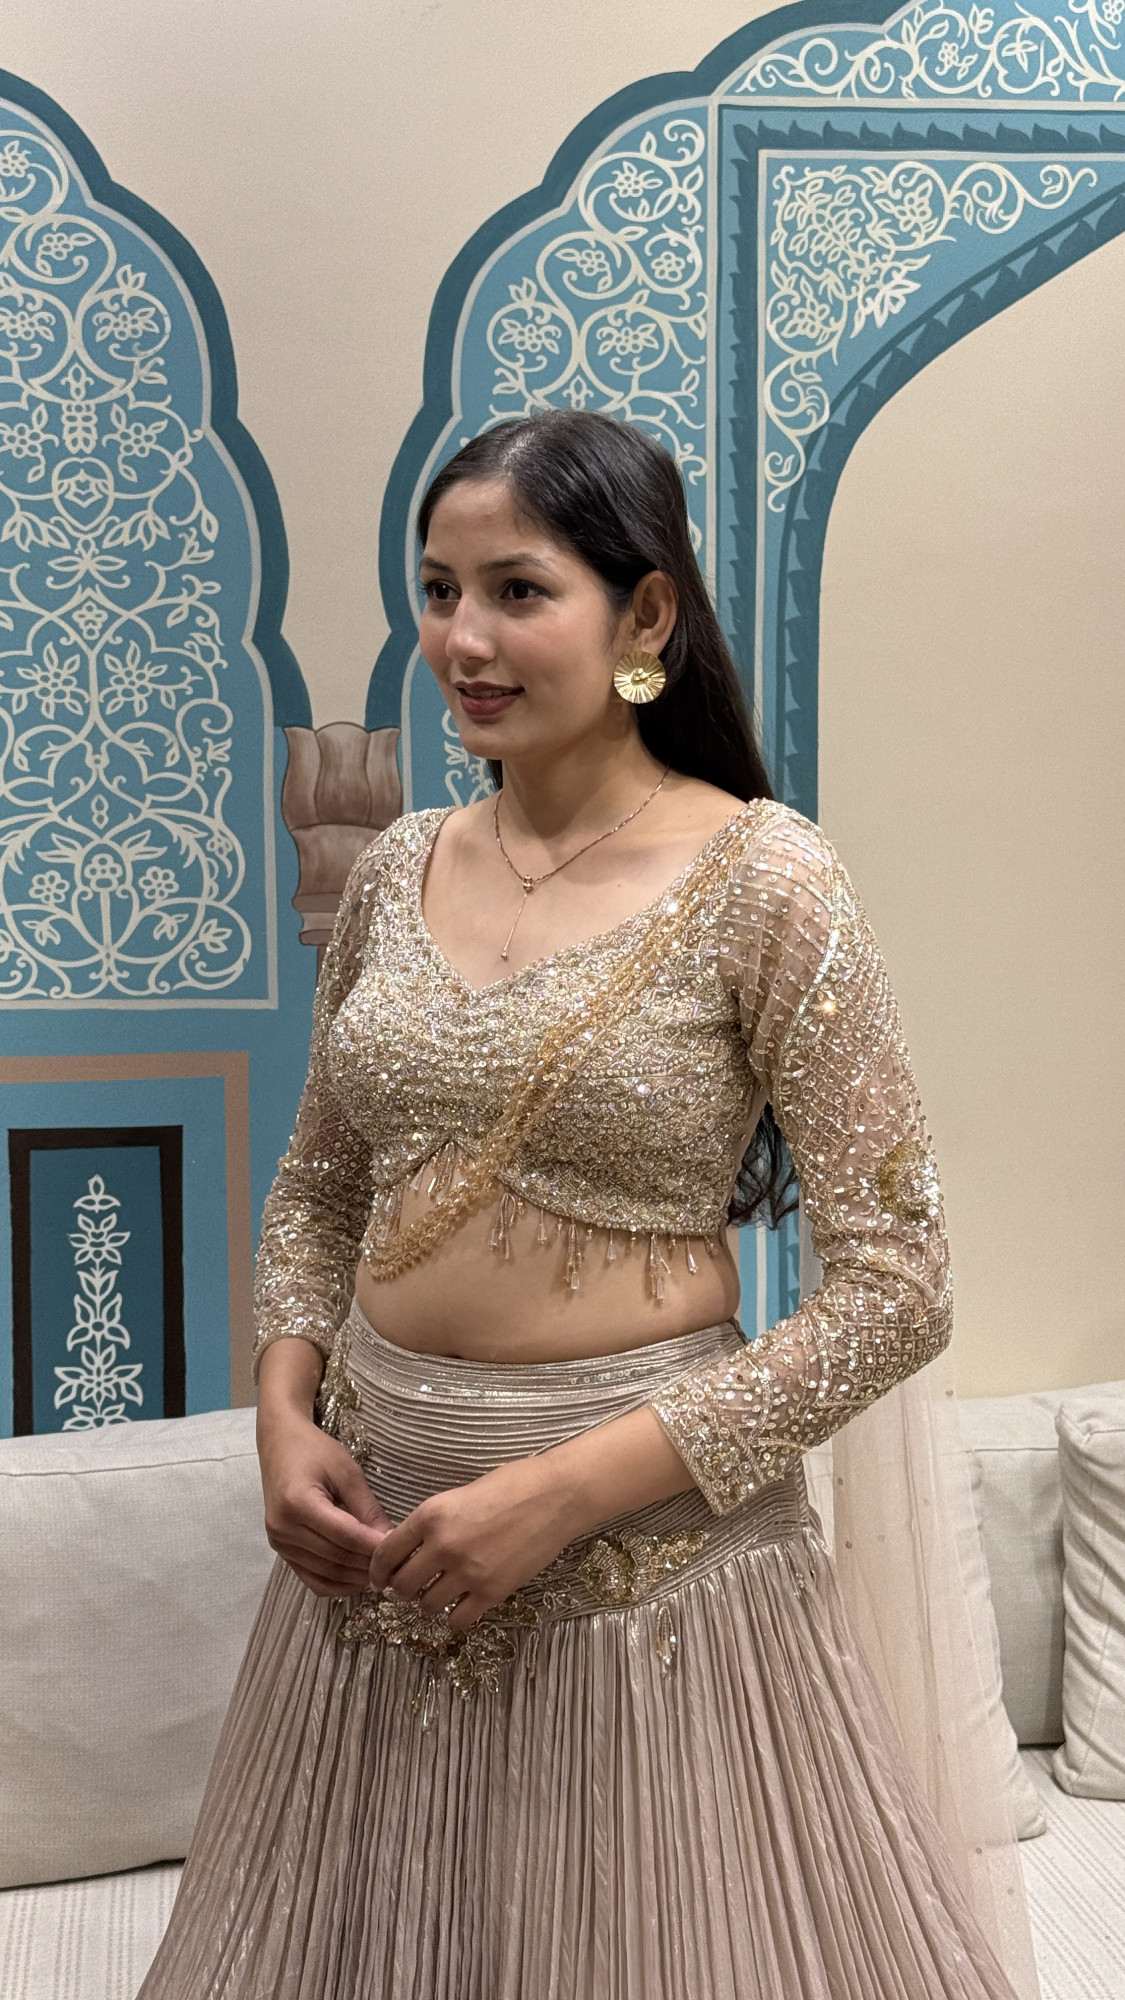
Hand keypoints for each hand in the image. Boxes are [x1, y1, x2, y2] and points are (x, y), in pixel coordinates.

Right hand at [258, 1409, 391, 1597]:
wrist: (280, 1444)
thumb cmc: (314, 1450)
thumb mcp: (347, 1471)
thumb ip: (367, 1508)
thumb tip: (390, 1540)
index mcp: (297, 1502)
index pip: (345, 1535)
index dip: (374, 1547)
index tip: (401, 1550)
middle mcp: (283, 1528)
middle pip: (335, 1558)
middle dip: (369, 1564)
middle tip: (398, 1565)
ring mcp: (278, 1543)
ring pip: (325, 1573)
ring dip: (355, 1578)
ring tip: (383, 1572)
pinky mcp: (280, 1551)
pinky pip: (311, 1578)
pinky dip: (336, 1584)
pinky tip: (358, 1579)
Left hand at [366, 1455, 578, 1631]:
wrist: (556, 1495)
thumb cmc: (512, 1484)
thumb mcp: (460, 1494)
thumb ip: (434, 1522)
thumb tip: (412, 1549)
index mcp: (431, 1515)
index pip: (386, 1553)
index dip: (378, 1570)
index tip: (379, 1579)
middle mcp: (443, 1545)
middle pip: (402, 1585)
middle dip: (401, 1589)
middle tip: (411, 1586)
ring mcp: (468, 1572)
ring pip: (427, 1606)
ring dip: (428, 1603)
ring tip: (439, 1594)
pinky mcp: (492, 1592)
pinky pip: (458, 1619)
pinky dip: (455, 1616)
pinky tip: (462, 1604)